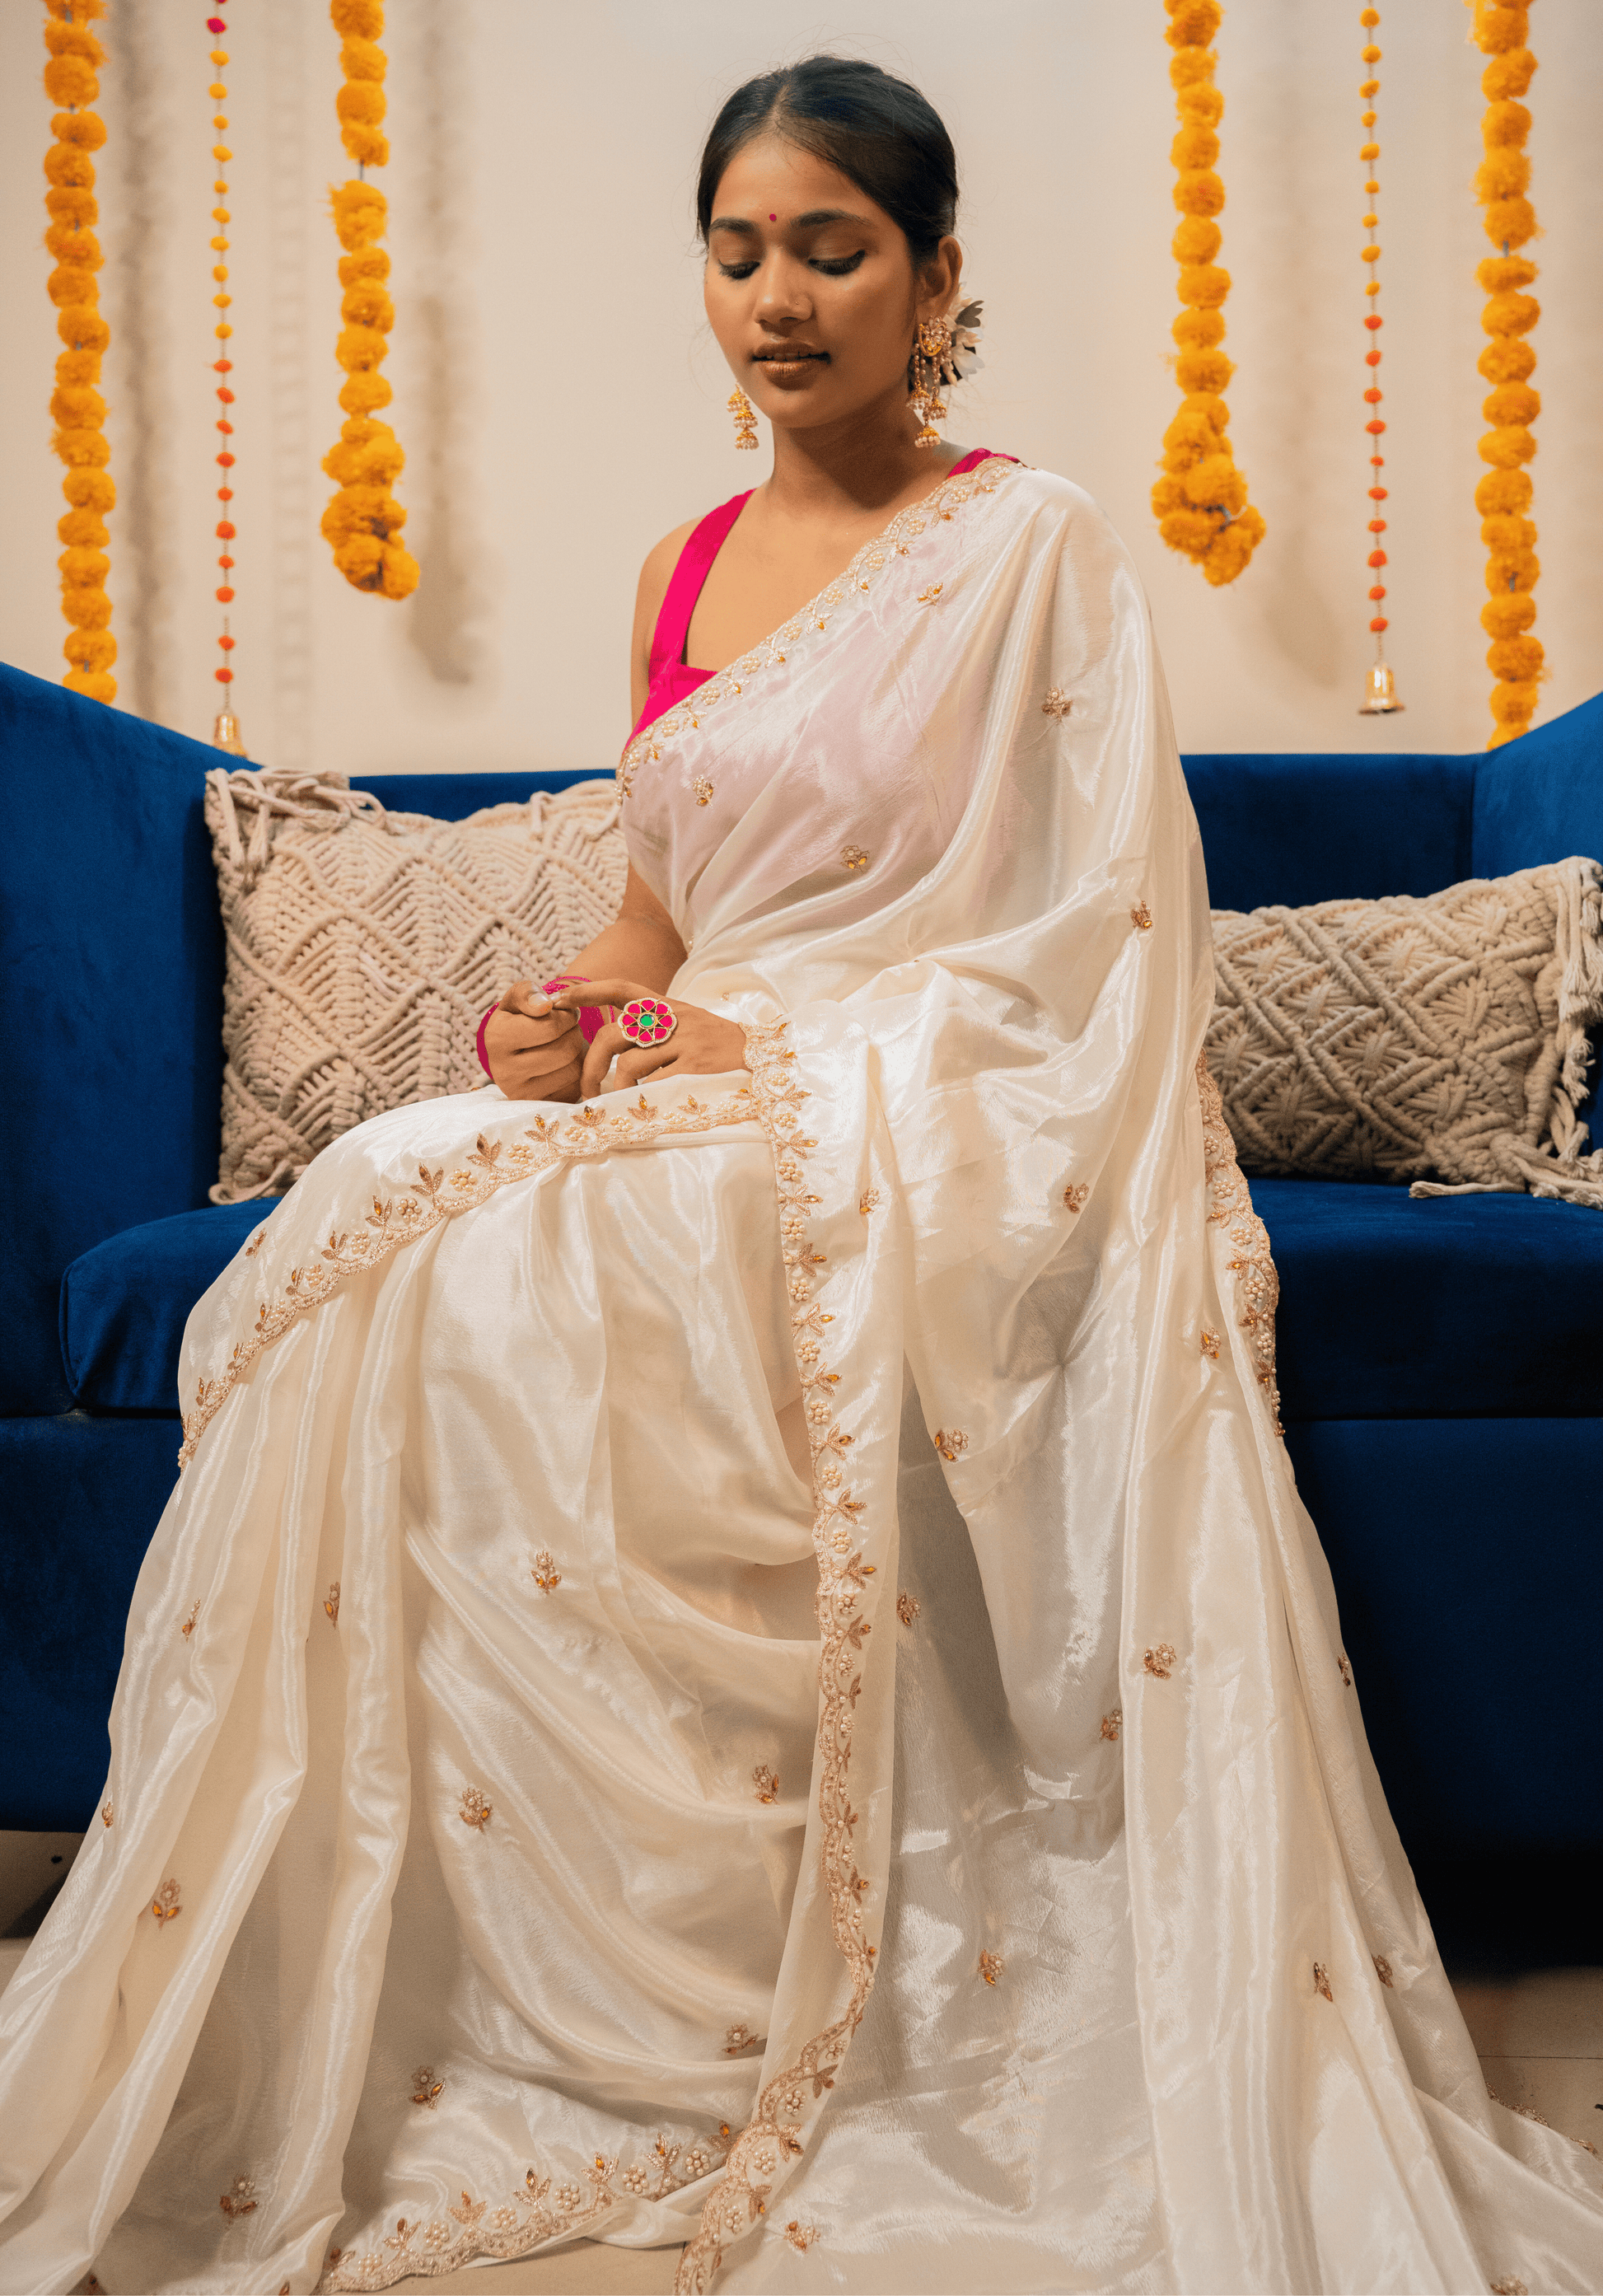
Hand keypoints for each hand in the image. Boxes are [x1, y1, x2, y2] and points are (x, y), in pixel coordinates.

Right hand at [483, 980, 584, 1102]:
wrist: (517, 1051)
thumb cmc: (521, 1018)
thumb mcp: (518, 999)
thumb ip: (528, 993)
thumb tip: (544, 1006)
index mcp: (496, 1039)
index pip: (550, 1027)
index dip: (565, 1016)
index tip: (562, 1013)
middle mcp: (504, 1072)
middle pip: (565, 1050)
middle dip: (574, 1034)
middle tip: (568, 1029)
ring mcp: (522, 1095)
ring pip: (574, 1069)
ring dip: (578, 1052)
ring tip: (565, 1044)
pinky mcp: (542, 1106)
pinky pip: (576, 1087)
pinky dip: (578, 1073)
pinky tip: (564, 1064)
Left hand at [555, 978, 748, 1097]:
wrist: (763, 1058)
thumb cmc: (717, 1048)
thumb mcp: (686, 1025)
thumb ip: (653, 1029)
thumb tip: (611, 1052)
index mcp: (667, 1005)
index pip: (622, 989)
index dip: (588, 992)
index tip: (559, 999)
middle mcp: (671, 1017)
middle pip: (612, 1034)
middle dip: (590, 1066)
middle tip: (587, 1091)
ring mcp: (683, 1040)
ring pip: (628, 1064)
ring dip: (618, 1089)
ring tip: (623, 1102)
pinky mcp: (694, 1065)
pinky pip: (653, 1084)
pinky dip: (643, 1099)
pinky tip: (647, 1106)